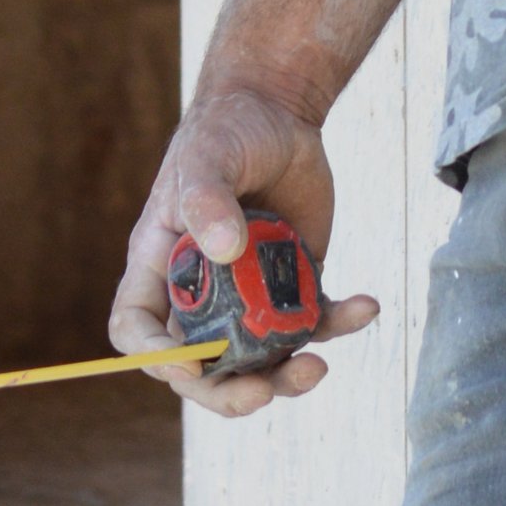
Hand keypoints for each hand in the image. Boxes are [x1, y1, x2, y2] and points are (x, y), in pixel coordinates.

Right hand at [108, 78, 380, 419]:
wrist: (279, 111)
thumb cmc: (227, 130)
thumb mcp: (208, 157)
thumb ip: (207, 199)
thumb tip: (223, 251)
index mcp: (161, 265)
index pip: (137, 328)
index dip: (156, 357)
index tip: (191, 364)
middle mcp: (201, 290)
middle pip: (201, 365)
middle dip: (227, 391)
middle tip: (262, 394)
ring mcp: (249, 294)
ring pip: (259, 359)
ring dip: (286, 375)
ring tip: (319, 365)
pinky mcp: (294, 284)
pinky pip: (314, 321)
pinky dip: (341, 323)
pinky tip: (367, 307)